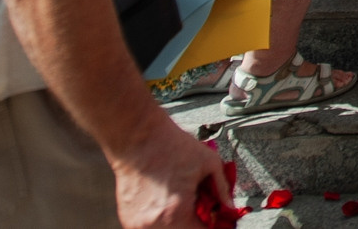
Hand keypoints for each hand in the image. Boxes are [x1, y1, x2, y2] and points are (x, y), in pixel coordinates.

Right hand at [109, 123, 228, 228]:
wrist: (139, 137)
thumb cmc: (170, 146)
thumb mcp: (209, 163)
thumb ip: (222, 189)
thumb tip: (229, 206)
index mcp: (176, 213)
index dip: (216, 226)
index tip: (220, 220)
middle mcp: (154, 224)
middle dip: (198, 224)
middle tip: (205, 210)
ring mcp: (137, 223)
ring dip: (181, 223)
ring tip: (185, 201)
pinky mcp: (128, 218)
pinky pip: (152, 227)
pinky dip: (164, 219)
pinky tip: (169, 200)